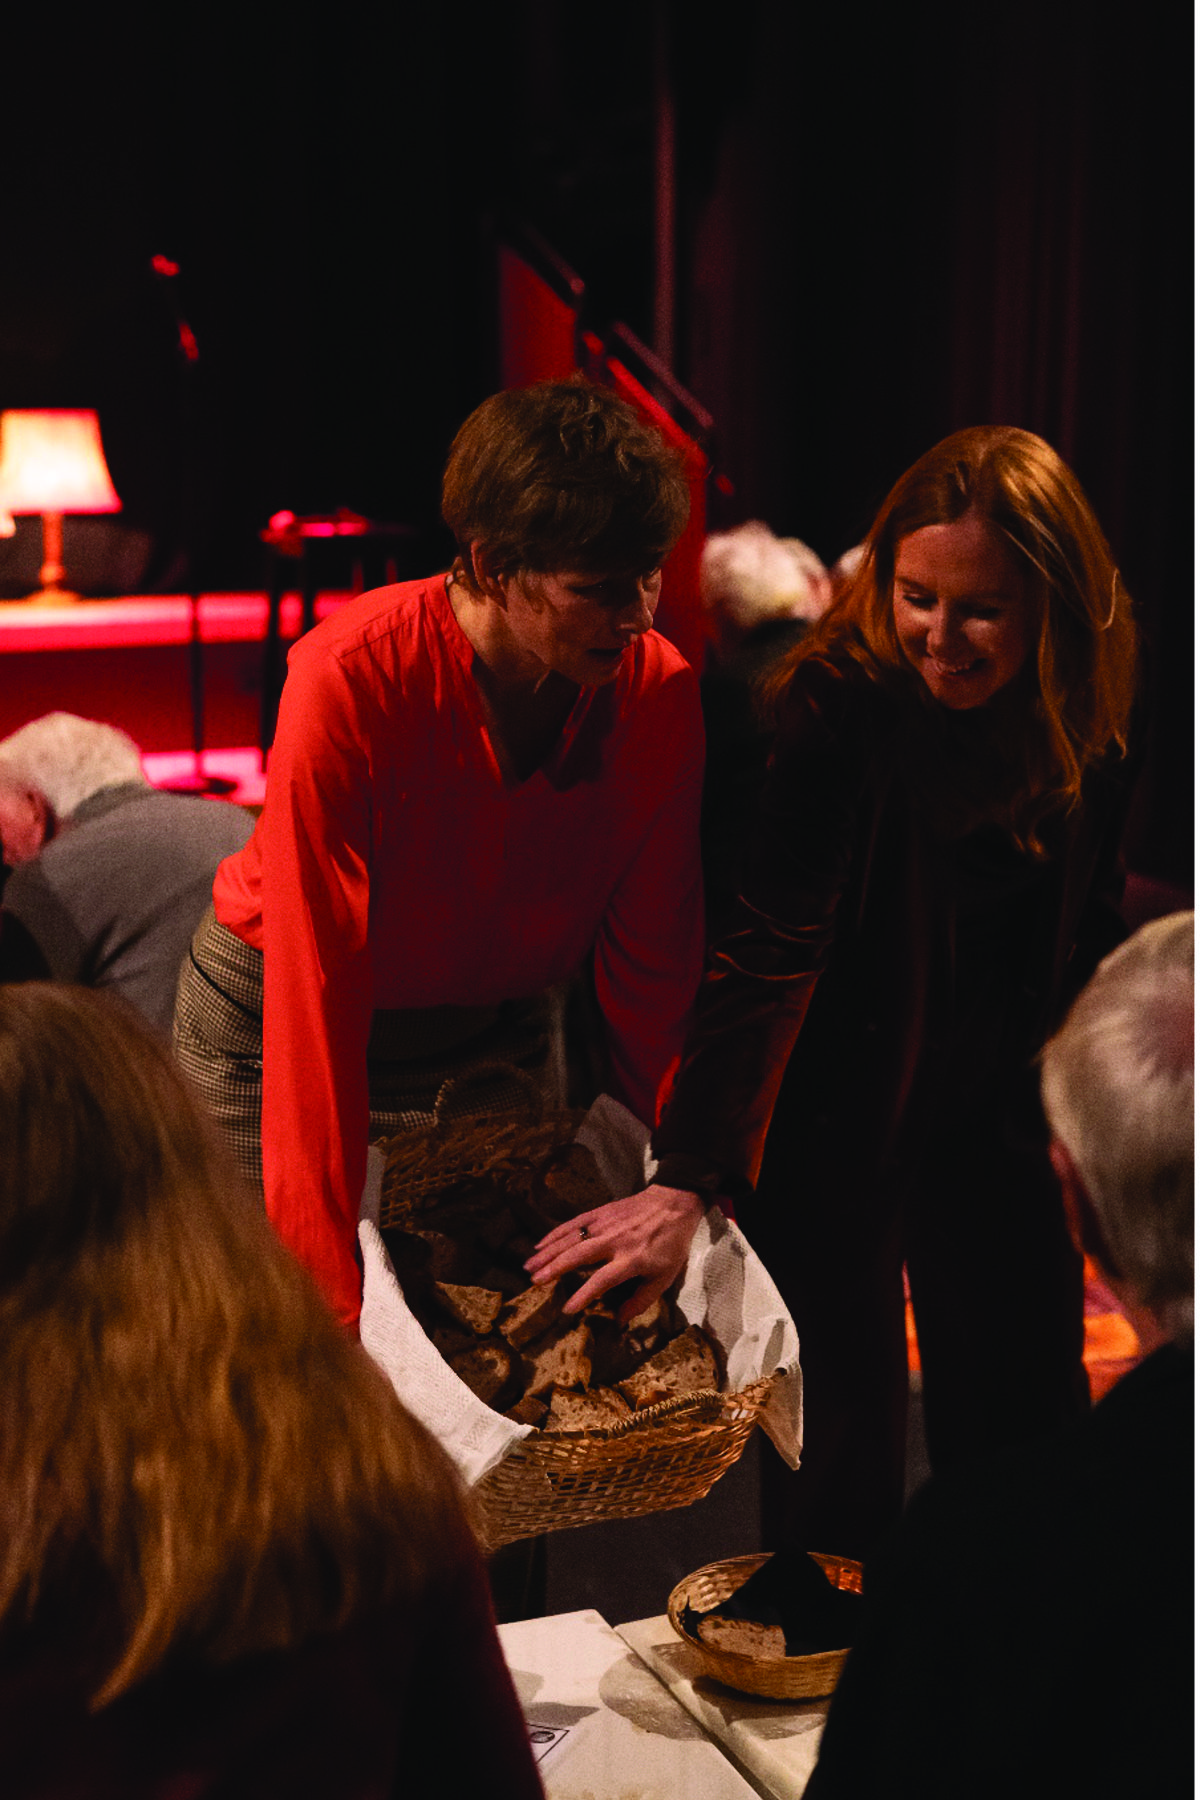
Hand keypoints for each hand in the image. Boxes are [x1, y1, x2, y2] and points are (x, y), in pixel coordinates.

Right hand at [525, 1184, 705, 1321]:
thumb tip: (619, 1321)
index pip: (602, 1280)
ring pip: (571, 1238)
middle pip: (578, 1256)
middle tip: (534, 1282)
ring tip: (529, 1266)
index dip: (583, 1294)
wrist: (674, 1203)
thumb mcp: (664, 1277)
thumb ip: (641, 1300)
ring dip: (548, 1252)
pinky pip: (573, 1223)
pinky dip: (555, 1233)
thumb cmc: (670, 1244)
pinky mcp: (600, 1211)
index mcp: (631, 1259)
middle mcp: (614, 1241)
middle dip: (554, 1269)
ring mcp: (605, 1224)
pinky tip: (540, 1244)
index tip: (566, 1309)